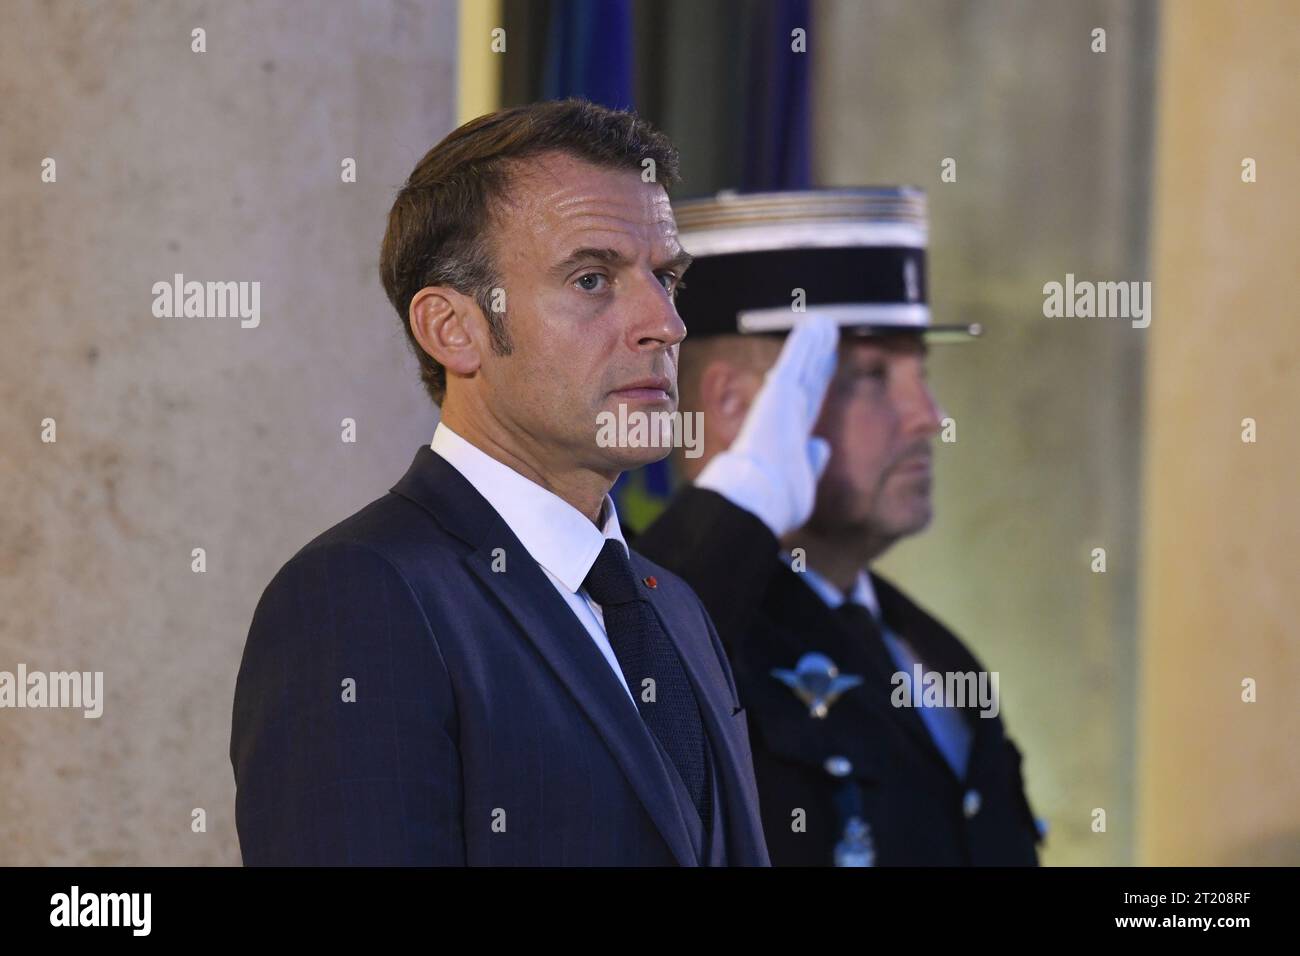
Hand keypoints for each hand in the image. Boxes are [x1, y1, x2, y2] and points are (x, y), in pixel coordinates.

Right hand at [696, 314, 838, 536]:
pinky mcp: (779, 392)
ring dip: (815, 343)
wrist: (757, 498)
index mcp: (790, 437)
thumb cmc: (776, 500)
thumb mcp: (803, 480)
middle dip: (818, 357)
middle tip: (826, 333)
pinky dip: (805, 343)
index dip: (817, 383)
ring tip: (825, 322)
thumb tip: (823, 446)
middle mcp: (786, 415)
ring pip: (804, 365)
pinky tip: (815, 324)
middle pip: (808, 379)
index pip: (808, 403)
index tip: (824, 367)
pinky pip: (797, 361)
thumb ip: (813, 460)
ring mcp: (782, 402)